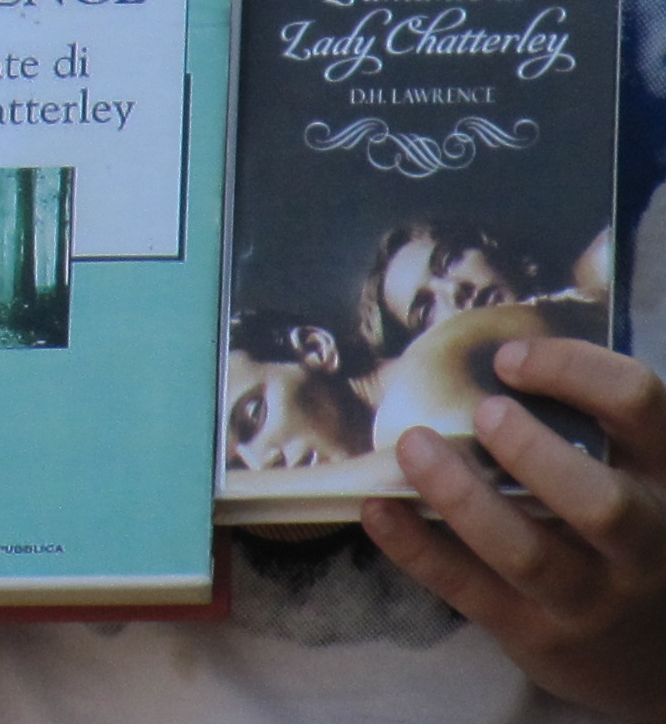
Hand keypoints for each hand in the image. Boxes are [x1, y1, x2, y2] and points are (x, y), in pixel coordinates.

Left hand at [367, 334, 665, 712]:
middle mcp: (645, 546)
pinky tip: (379, 508)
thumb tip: (487, 357)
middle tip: (484, 413)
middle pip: (602, 504)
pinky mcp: (539, 638)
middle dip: (535, 455)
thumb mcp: (637, 480)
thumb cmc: (628, 539)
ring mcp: (593, 600)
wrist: (654, 659)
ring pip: (530, 554)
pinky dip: (418, 548)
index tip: (507, 358)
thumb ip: (589, 431)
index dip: (575, 370)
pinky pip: (470, 591)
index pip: (640, 406)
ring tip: (412, 446)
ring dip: (462, 497)